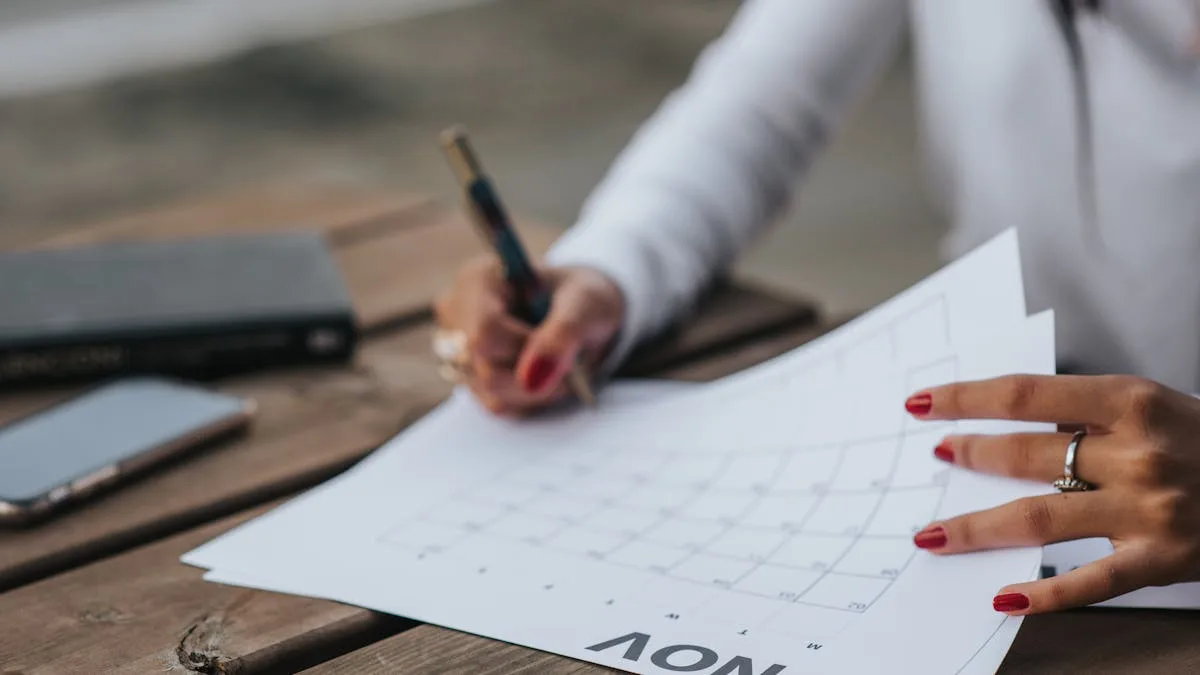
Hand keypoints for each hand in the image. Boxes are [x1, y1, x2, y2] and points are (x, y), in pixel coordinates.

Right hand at [432, 255, 624, 415]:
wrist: (587, 314)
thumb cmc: (584, 298)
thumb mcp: (586, 304)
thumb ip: (563, 334)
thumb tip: (532, 377)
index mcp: (479, 280)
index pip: (484, 332)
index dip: (527, 350)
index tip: (562, 345)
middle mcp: (458, 313)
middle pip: (486, 368)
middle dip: (538, 373)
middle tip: (569, 359)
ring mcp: (459, 349)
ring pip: (492, 393)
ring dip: (538, 389)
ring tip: (559, 365)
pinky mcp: (470, 379)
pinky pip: (499, 405)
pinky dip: (531, 398)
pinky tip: (544, 376)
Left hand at [905, 374, 1199, 614]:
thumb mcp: (1158, 408)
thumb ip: (1092, 415)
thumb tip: (1014, 426)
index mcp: (1132, 402)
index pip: (1025, 395)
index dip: (966, 397)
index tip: (922, 402)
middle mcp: (1137, 452)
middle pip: (1027, 454)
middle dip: (969, 455)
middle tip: (935, 457)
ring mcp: (1148, 510)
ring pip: (1040, 518)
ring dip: (977, 526)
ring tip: (934, 533)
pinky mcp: (1163, 560)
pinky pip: (1091, 582)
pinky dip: (1044, 594)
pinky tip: (1003, 598)